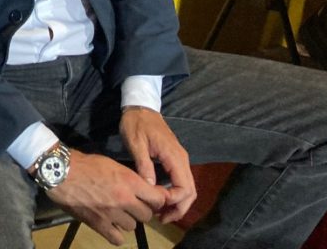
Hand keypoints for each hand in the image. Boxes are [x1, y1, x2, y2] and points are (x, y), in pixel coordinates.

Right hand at [45, 149, 167, 244]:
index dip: (157, 200)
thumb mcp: (112, 165)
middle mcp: (124, 199)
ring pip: (132, 227)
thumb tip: (143, 190)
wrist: (60, 171)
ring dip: (126, 221)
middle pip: (146, 215)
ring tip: (116, 213)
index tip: (152, 200)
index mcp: (129, 181)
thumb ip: (129, 178)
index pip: (158, 199)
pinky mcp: (98, 224)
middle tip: (131, 206)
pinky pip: (117, 239)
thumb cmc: (86, 164)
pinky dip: (115, 234)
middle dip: (141, 211)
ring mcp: (111, 213)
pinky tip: (110, 226)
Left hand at [120, 107, 196, 223]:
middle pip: (190, 191)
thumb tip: (149, 188)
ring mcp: (180, 159)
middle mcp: (182, 159)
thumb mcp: (135, 143)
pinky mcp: (175, 159)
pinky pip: (181, 181)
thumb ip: (143, 165)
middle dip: (178, 208)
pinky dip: (175, 193)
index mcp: (174, 156)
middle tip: (162, 219)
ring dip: (178, 202)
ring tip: (161, 213)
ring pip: (188, 187)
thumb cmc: (136, 123)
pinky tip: (161, 199)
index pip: (184, 187)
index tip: (157, 207)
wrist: (140, 107)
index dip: (173, 201)